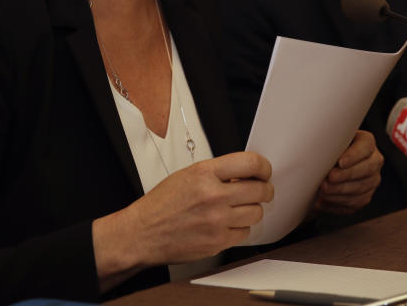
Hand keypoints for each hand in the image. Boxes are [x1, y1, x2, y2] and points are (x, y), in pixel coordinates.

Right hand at [93, 151, 272, 288]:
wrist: (142, 234)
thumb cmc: (161, 205)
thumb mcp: (187, 175)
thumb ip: (217, 172)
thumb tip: (245, 173)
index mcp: (204, 173)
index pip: (250, 163)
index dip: (264, 167)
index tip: (264, 171)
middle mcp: (213, 196)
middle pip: (260, 190)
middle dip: (264, 189)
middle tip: (261, 190)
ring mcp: (216, 221)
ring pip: (256, 213)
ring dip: (252, 210)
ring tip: (240, 208)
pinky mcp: (217, 242)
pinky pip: (244, 233)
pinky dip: (240, 228)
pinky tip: (228, 224)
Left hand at [314, 130, 382, 214]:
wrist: (333, 161)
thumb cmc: (332, 148)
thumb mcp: (332, 140)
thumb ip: (330, 141)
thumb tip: (315, 146)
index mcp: (367, 143)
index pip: (365, 148)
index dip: (353, 156)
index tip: (340, 162)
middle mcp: (374, 162)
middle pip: (365, 170)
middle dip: (345, 175)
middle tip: (329, 178)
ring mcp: (371, 181)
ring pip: (359, 189)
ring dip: (339, 192)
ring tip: (323, 191)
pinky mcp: (364, 197)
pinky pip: (353, 204)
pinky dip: (336, 204)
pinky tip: (323, 201)